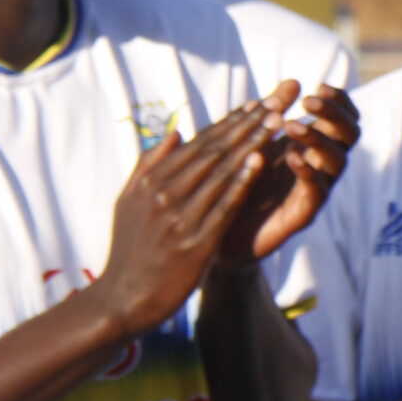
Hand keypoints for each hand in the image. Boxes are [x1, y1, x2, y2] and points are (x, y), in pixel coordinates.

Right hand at [86, 101, 277, 335]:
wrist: (124, 300)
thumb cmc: (131, 251)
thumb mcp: (129, 202)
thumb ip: (150, 166)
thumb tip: (175, 133)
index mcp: (150, 181)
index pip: (198, 144)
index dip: (230, 122)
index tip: (257, 103)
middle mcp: (163, 194)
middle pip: (213, 151)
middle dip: (248, 124)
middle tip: (277, 100)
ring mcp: (178, 217)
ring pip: (221, 172)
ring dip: (251, 144)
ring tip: (276, 121)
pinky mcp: (194, 242)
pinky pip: (222, 205)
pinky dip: (241, 182)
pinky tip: (260, 162)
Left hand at [221, 82, 360, 264]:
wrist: (221, 234)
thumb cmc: (239, 185)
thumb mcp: (254, 143)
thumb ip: (272, 115)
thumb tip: (291, 81)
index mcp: (312, 146)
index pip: (343, 119)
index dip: (339, 102)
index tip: (318, 87)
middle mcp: (320, 166)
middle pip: (350, 135)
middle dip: (334, 114)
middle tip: (310, 102)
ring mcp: (315, 190)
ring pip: (338, 162)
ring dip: (319, 139)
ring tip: (292, 126)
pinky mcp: (304, 214)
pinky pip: (317, 192)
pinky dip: (308, 172)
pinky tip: (292, 157)